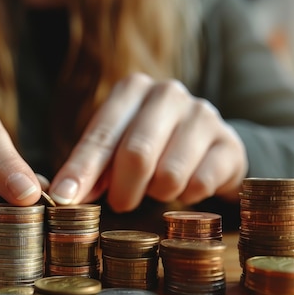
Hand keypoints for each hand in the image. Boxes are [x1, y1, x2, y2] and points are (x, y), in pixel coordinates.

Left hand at [49, 73, 247, 211]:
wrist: (209, 147)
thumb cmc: (149, 148)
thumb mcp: (114, 151)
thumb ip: (91, 169)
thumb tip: (65, 195)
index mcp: (132, 90)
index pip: (101, 136)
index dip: (81, 170)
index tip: (64, 198)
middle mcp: (167, 94)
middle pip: (136, 154)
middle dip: (123, 190)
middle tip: (120, 204)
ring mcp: (203, 114)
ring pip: (169, 175)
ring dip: (157, 193)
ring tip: (158, 187)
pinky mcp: (229, 143)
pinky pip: (200, 185)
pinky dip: (187, 196)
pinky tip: (187, 186)